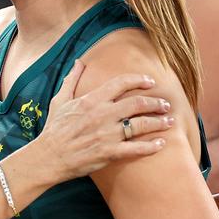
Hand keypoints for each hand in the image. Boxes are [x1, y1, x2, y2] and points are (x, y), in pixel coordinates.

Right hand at [35, 59, 170, 182]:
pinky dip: (152, 146)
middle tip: (164, 104)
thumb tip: (79, 62)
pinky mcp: (110, 153)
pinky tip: (161, 143)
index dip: (138, 80)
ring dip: (159, 122)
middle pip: (136, 103)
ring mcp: (107, 134)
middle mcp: (102, 115)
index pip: (120, 83)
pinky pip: (136, 149)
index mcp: (91, 100)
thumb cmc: (54, 128)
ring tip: (169, 121)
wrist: (49, 156)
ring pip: (141, 124)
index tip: (150, 81)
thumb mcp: (60, 100)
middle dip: (155, 102)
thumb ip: (72, 80)